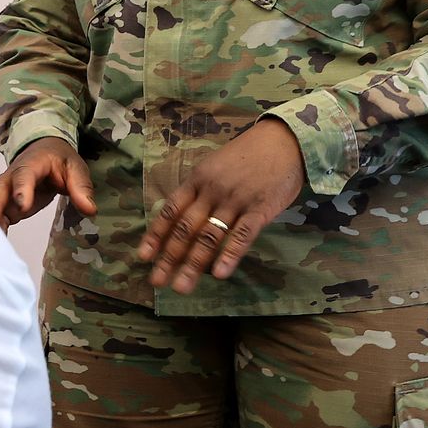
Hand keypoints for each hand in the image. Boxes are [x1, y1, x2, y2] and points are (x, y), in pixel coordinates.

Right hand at [0, 136, 96, 227]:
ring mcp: (7, 191)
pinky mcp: (8, 205)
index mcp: (31, 163)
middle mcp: (12, 177)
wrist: (45, 152)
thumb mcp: (75, 168)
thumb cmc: (59, 159)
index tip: (23, 206)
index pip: (24, 176)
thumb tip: (89, 210)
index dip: (22, 190)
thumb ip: (81, 188)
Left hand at [137, 120, 304, 293]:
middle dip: (169, 257)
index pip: (170, 211)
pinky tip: (218, 274)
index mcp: (197, 179)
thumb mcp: (215, 167)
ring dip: (193, 264)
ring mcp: (235, 200)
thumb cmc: (248, 156)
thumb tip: (181, 220)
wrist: (284, 141)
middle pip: (185, 228)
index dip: (156, 235)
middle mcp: (211, 191)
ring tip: (181, 286)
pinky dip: (229, 255)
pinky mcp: (260, 209)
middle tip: (157, 281)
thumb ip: (199, 192)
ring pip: (209, 236)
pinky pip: (242, 235)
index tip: (143, 257)